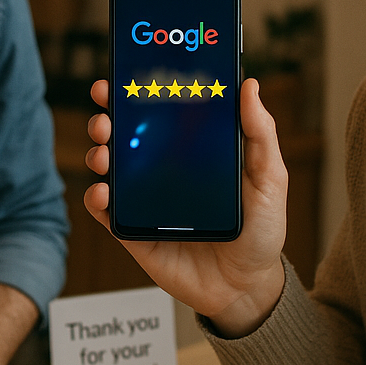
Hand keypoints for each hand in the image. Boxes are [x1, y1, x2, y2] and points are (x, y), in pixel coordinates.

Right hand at [84, 77, 287, 337]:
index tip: (123, 76)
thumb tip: (250, 85)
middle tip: (105, 113)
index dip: (136, 92)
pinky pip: (106, 212)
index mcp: (189, 149)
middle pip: (123, 135)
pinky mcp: (133, 232)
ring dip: (98, 153)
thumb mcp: (269, 177)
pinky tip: (103, 193)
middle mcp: (161, 169)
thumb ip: (260, 133)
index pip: (157, 113)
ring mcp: (144, 200)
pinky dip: (96, 199)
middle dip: (105, 118)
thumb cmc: (261, 230)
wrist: (248, 287)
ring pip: (108, 168)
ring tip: (104, 153)